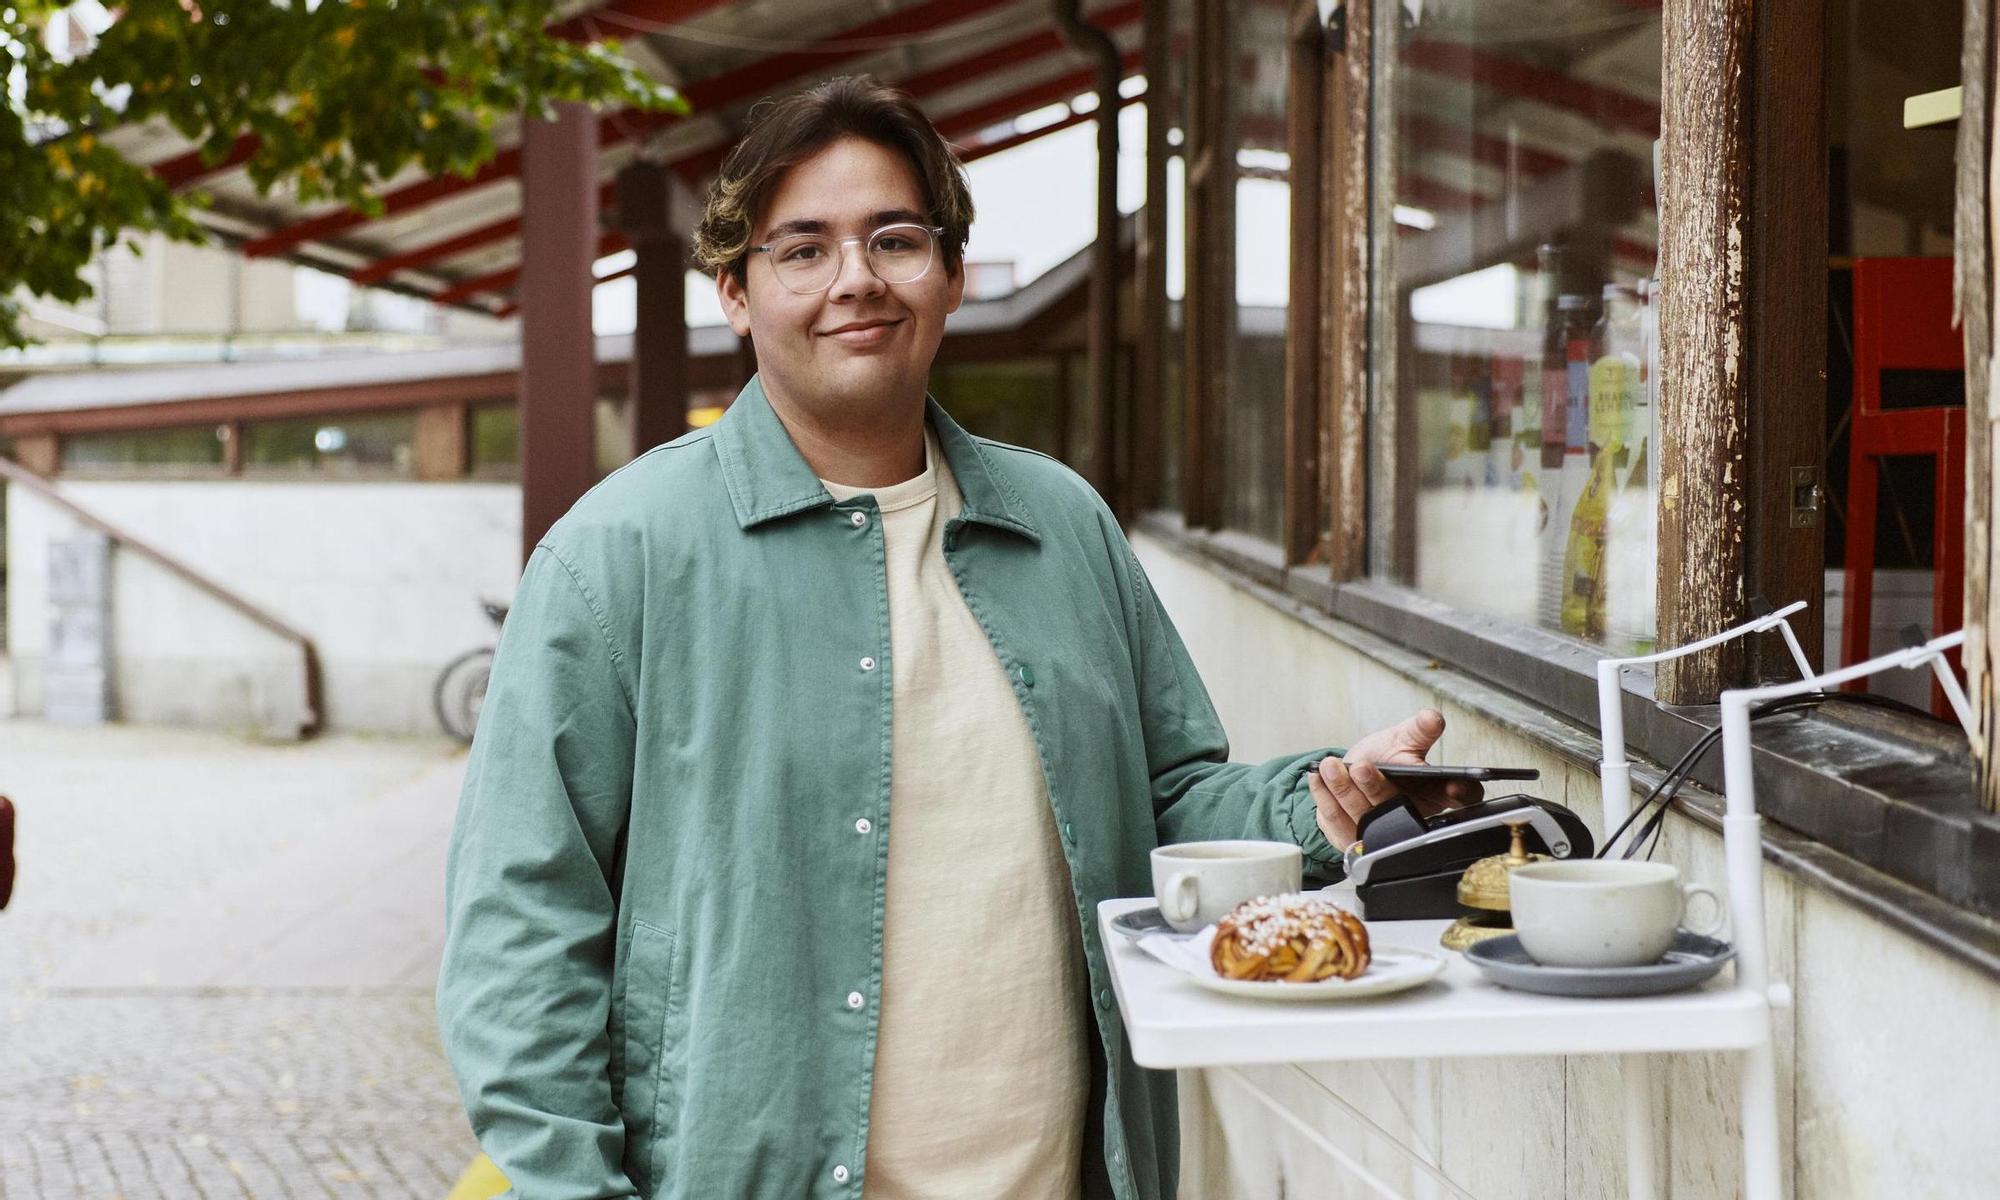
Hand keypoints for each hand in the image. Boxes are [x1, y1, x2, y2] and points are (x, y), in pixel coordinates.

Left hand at [1308, 709, 1479, 850]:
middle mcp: (1412, 818)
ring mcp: (1383, 834)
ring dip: (1344, 790)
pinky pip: (1337, 822)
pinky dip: (1324, 798)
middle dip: (1376, 787)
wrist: (1352, 775)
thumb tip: (1432, 717)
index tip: (1452, 786)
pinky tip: (1317, 778)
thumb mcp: (1404, 739)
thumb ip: (1418, 730)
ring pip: (1363, 815)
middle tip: (1362, 767)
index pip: (1462, 798)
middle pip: (1398, 808)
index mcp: (1437, 794)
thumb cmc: (1386, 760)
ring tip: (1331, 766)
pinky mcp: (1354, 841)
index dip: (1461, 794)